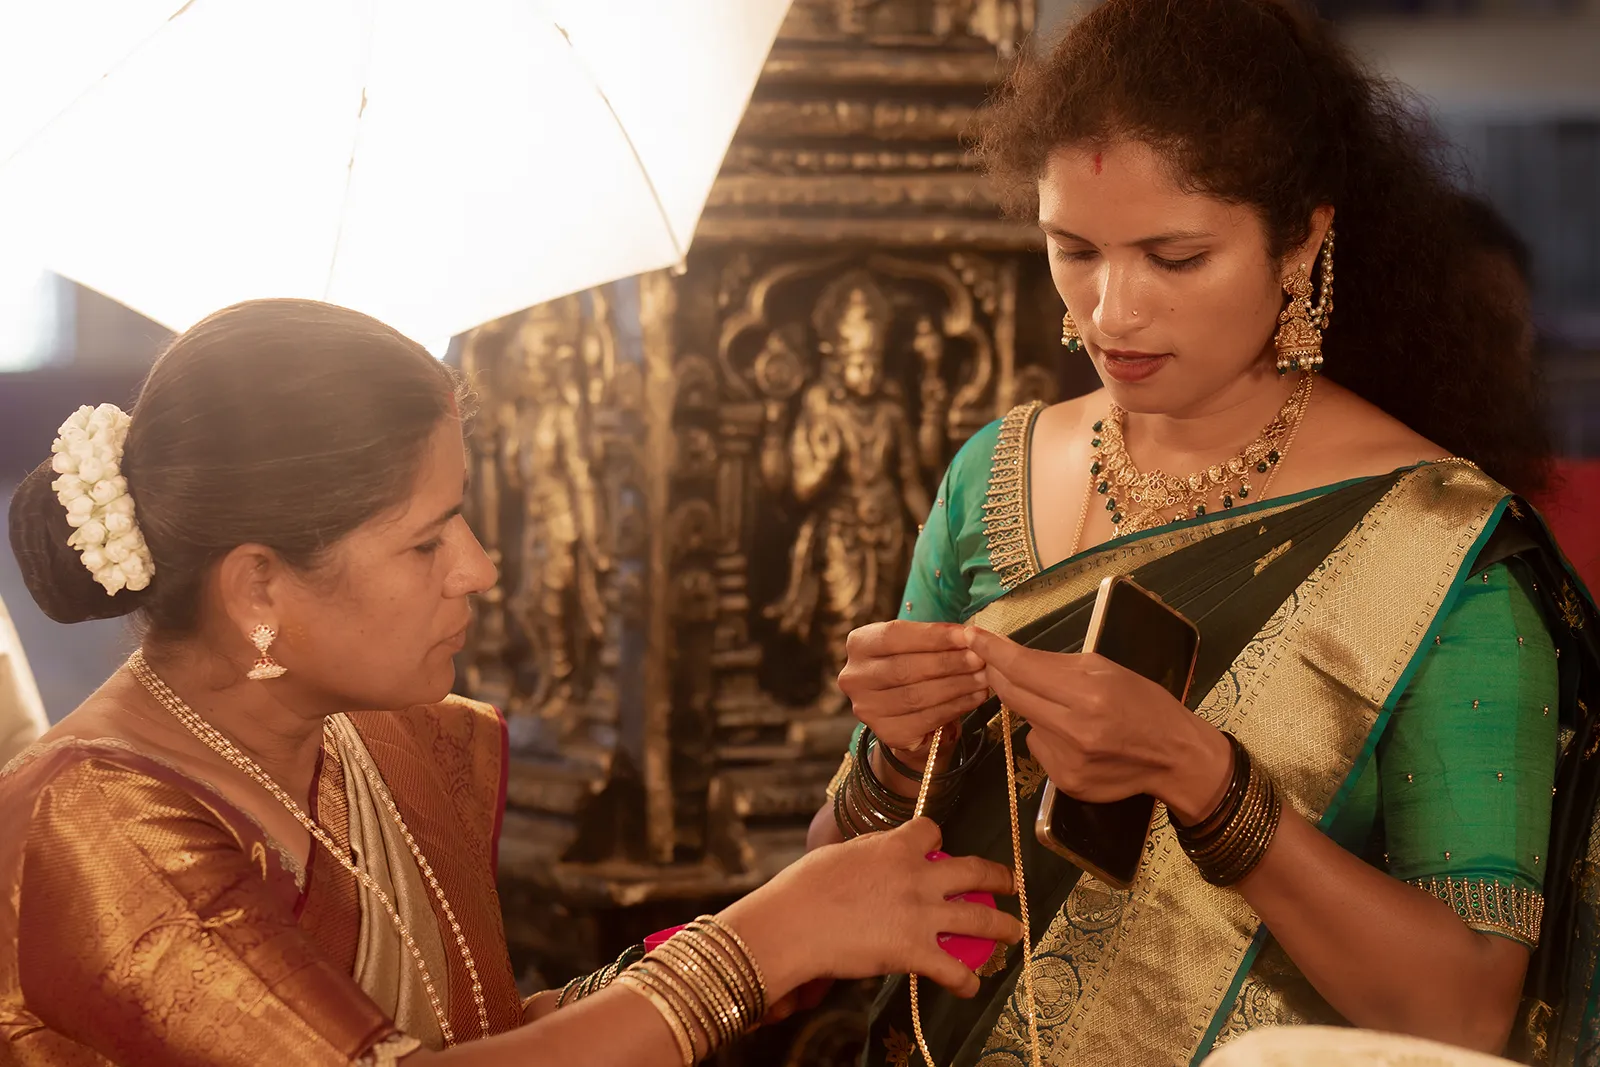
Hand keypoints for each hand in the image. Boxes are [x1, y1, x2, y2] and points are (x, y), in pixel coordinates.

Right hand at [720, 819, 1021, 1001]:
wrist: (793, 923)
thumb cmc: (804, 888)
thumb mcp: (840, 854)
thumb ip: (869, 853)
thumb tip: (878, 852)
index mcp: (896, 847)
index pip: (932, 831)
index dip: (937, 839)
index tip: (938, 848)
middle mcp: (918, 877)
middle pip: (974, 871)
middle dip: (997, 877)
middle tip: (1009, 883)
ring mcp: (920, 915)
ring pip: (979, 919)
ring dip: (1002, 927)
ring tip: (1014, 931)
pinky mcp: (914, 952)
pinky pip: (952, 969)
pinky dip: (966, 981)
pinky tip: (971, 986)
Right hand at [838, 621, 989, 752]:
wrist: (906, 710)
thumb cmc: (914, 666)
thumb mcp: (916, 645)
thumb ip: (935, 639)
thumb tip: (970, 636)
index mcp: (859, 644)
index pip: (895, 635)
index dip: (933, 636)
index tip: (966, 635)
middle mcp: (854, 677)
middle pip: (905, 668)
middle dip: (949, 662)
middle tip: (980, 659)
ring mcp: (866, 708)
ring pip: (916, 695)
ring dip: (956, 686)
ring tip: (983, 677)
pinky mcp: (885, 732)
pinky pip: (925, 719)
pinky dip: (955, 707)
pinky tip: (975, 698)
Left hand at [965, 627, 1231, 823]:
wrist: (1174, 756)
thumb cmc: (1144, 702)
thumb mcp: (1107, 669)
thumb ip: (1058, 665)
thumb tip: (1012, 658)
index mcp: (1088, 693)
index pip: (1022, 668)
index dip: (992, 651)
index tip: (972, 636)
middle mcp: (1074, 728)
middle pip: (1013, 695)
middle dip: (999, 675)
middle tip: (995, 662)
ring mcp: (1067, 760)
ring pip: (1024, 722)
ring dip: (1032, 708)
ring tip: (1067, 709)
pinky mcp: (1065, 781)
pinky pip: (1038, 747)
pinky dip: (1047, 736)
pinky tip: (1075, 739)